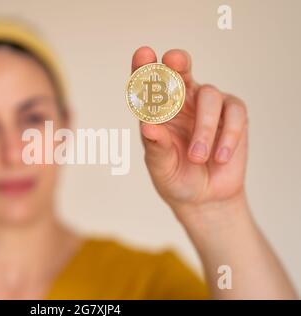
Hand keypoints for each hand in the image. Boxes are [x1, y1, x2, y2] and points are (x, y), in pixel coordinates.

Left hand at [132, 47, 248, 218]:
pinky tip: (220, 157)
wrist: (204, 199)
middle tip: (174, 61)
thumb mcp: (161, 167)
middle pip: (179, 70)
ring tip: (197, 158)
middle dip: (177, 63)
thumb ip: (156, 147)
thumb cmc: (176, 178)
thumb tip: (148, 125)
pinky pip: (234, 113)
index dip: (144, 68)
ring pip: (209, 95)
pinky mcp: (233, 115)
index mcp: (157, 111)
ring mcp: (208, 105)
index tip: (143, 54)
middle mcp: (181, 102)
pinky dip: (228, 135)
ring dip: (204, 128)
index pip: (148, 85)